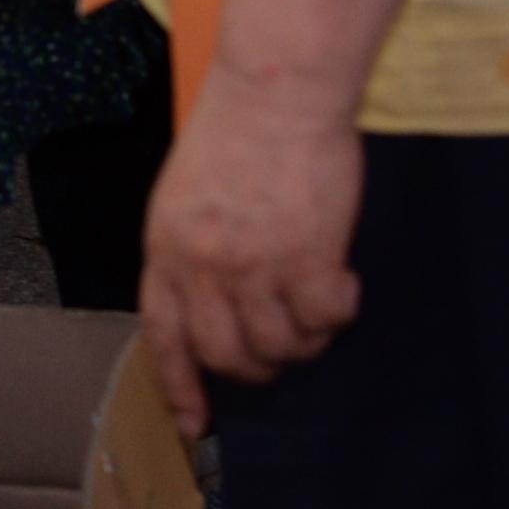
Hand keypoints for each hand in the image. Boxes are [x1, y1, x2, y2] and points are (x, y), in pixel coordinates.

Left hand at [138, 68, 365, 436]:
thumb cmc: (237, 126)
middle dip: (258, 366)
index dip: (181, 384)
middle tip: (287, 349)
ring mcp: (252, 266)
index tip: (194, 422)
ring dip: (305, 340)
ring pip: (279, 345)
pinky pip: (324, 317)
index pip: (164, 335)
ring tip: (319, 308)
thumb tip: (214, 299)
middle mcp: (202, 265)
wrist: (276, 86)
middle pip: (225, 353)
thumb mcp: (186, 189)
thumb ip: (192, 245)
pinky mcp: (304, 258)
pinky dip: (338, 312)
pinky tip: (345, 284)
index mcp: (165, 246)